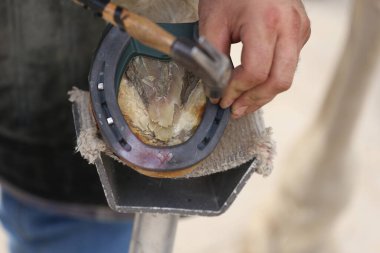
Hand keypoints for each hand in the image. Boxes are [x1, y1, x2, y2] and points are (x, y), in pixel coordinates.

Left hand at [199, 0, 310, 117]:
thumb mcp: (213, 20)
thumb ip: (212, 56)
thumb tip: (216, 88)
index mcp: (266, 21)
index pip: (255, 71)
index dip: (236, 90)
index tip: (221, 99)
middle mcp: (290, 26)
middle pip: (279, 80)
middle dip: (254, 100)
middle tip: (235, 109)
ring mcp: (300, 29)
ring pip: (286, 76)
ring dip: (263, 94)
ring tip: (243, 103)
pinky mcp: (302, 32)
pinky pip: (289, 64)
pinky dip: (271, 79)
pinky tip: (255, 84)